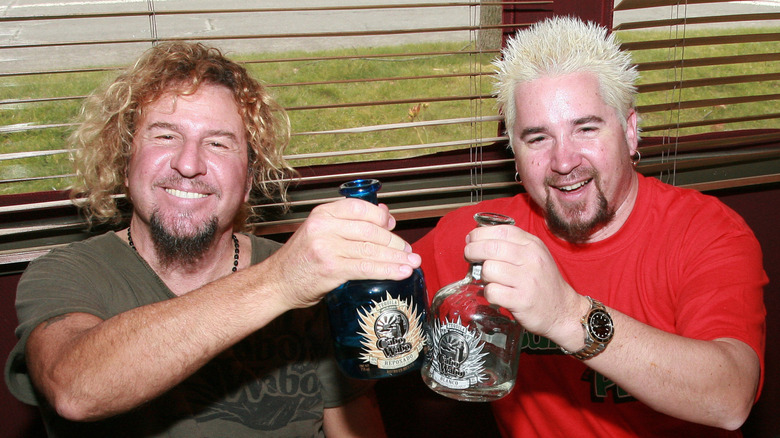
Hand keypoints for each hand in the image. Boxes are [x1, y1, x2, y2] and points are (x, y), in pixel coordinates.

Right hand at [261, 198, 420, 309]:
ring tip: (411, 263)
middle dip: (394, 242)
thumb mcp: (320, 231)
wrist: (276, 283)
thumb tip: (383, 213)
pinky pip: (366, 268)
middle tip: (408, 251)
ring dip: (396, 258)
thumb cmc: (300, 260)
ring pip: (371, 250)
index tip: (394, 227)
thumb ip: (348, 222)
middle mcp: (324, 226)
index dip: (383, 218)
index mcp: (322, 213)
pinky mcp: (331, 268)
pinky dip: (388, 270)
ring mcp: (327, 247)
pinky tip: (401, 272)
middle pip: (371, 230)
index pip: (361, 208)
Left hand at [463, 224, 584, 342]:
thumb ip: (511, 244)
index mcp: (532, 245)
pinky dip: (489, 294)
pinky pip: (492, 292)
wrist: (563, 311)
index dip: (480, 234)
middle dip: (472, 251)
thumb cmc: (542, 282)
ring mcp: (527, 280)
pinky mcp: (521, 300)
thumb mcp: (534, 255)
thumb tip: (477, 238)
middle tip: (469, 257)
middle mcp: (531, 259)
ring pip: (488, 269)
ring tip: (491, 280)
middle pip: (490, 248)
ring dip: (483, 275)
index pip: (501, 230)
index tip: (471, 240)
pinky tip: (496, 294)